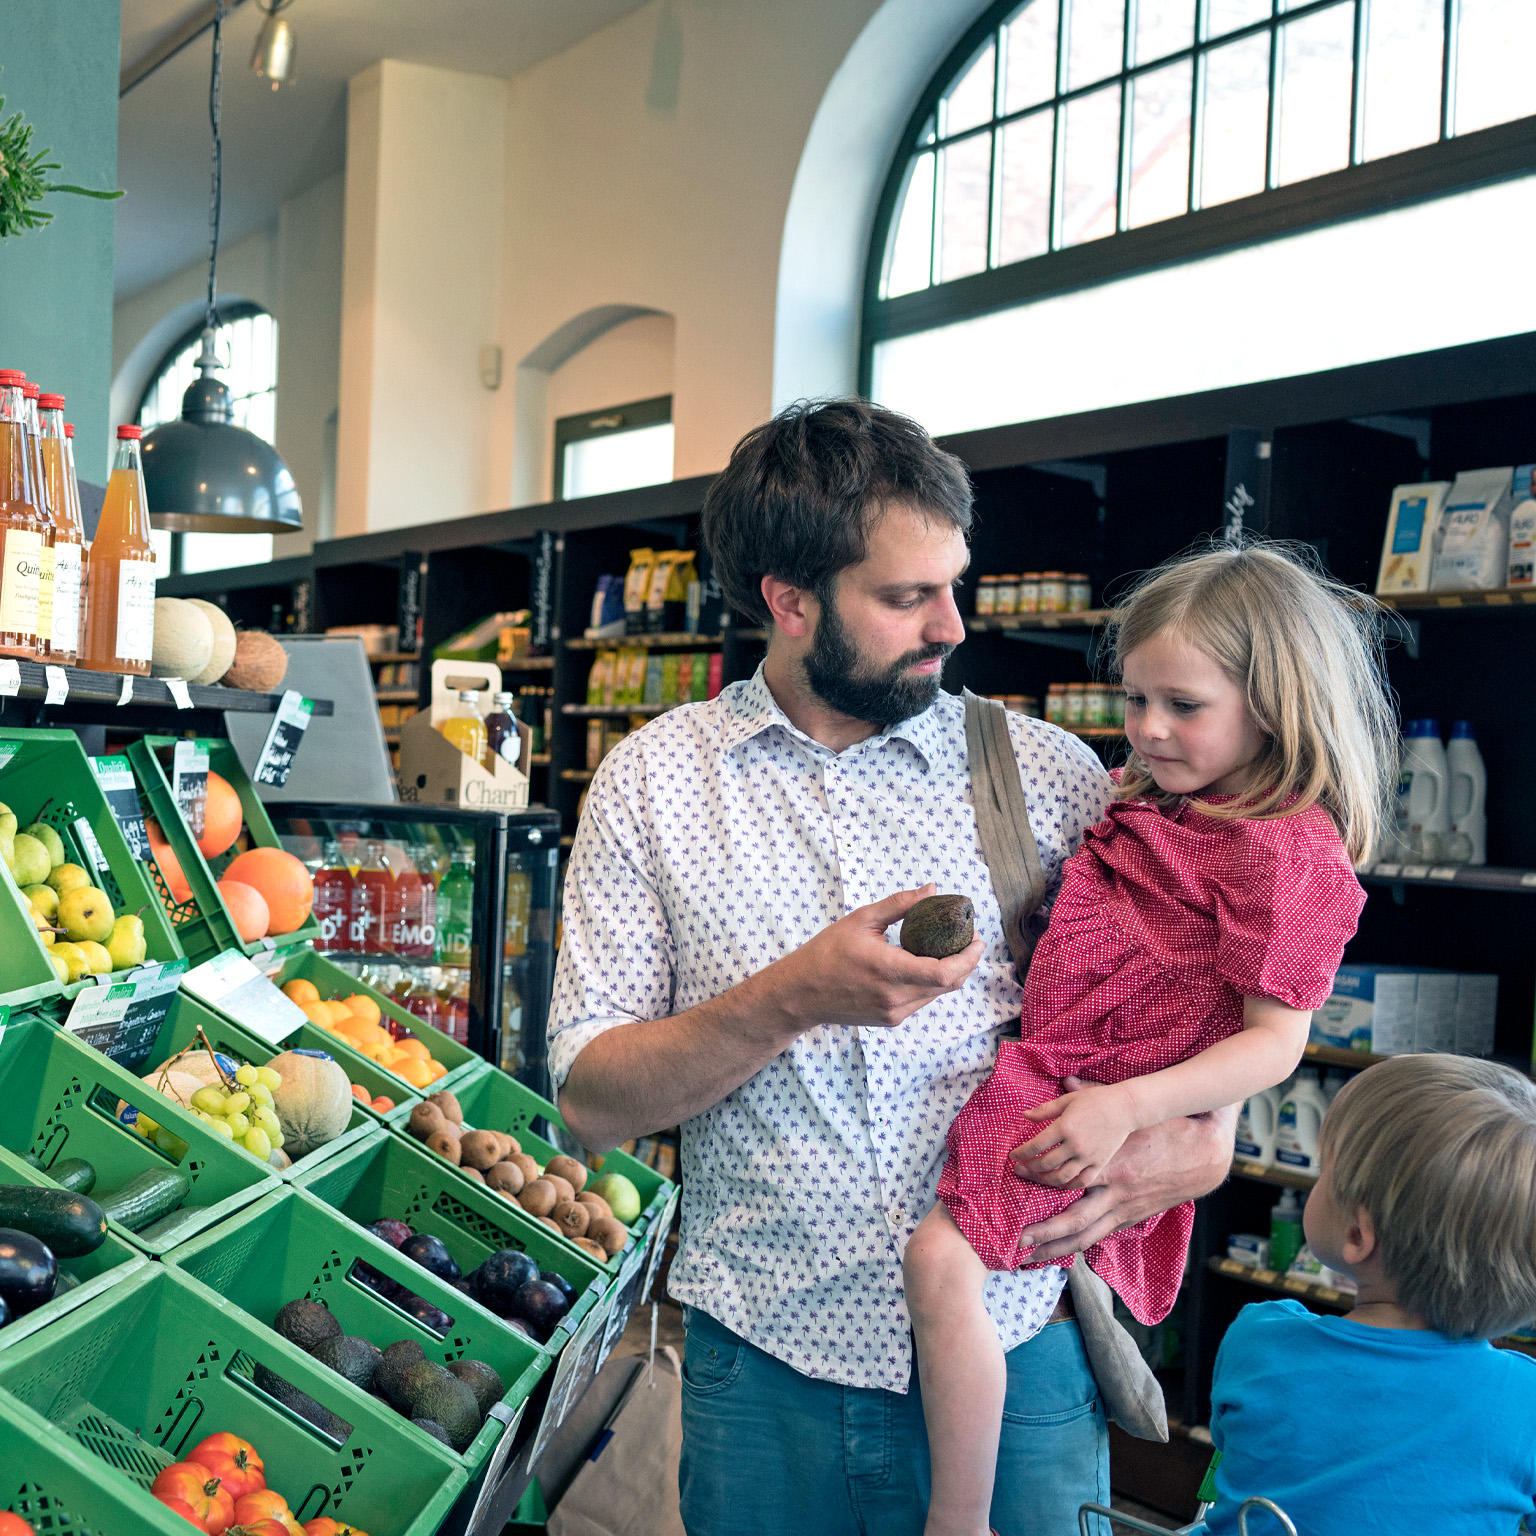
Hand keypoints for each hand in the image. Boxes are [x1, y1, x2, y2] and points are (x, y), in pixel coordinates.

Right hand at [762, 884, 983, 1032]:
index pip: (944, 972)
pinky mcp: (890, 1020)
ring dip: (950, 973)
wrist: (801, 993)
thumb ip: (899, 905)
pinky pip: (921, 1001)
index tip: (977, 939)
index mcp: (889, 971)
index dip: (968, 957)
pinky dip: (931, 983)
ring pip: (936, 994)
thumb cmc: (827, 952)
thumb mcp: (862, 920)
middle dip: (965, 962)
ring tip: (951, 949)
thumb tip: (931, 890)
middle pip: (948, 985)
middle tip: (969, 939)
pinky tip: (926, 964)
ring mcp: (894, 1013)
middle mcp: (895, 998)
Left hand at [1010, 1079, 1237, 1259]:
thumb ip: (1094, 1096)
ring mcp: (1125, 1210)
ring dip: (1056, 1248)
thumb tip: (1066, 1079)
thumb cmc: (1168, 1129)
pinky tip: (1060, 1250)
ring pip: (1086, 1236)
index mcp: (1112, 1164)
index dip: (1039, 1179)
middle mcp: (1117, 1193)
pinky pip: (1100, 1236)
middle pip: (1074, 1219)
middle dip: (1043, 1232)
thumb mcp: (1133, 1113)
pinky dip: (1078, 1245)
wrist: (1206, 1155)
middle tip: (1016, 1240)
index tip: (1016, 1174)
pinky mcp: (1133, 1217)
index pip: (1067, 1177)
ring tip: (1030, 1257)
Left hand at [1013, 1081, 1136, 1189]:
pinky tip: (1059, 1182)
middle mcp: (1075, 1145)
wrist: (1124, 1108)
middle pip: (1045, 1163)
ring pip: (1061, 1177)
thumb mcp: (1067, 1100)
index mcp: (1064, 1127)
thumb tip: (1024, 1115)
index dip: (1021, 1152)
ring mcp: (1088, 1157)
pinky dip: (1068, 1185)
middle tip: (1020, 1166)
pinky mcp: (1099, 1164)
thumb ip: (1045, 1110)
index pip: (1035, 1145)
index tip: (1013, 1155)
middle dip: (1029, 1166)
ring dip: (1045, 1179)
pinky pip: (1081, 1181)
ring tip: (1037, 1175)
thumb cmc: (1095, 1100)